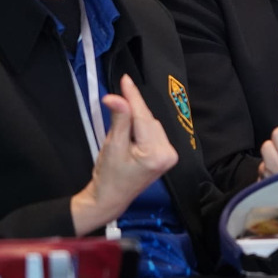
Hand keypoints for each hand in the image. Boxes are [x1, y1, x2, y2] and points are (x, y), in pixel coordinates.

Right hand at [71, 75, 178, 234]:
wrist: (110, 198)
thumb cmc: (109, 176)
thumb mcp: (113, 145)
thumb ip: (119, 119)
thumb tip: (117, 97)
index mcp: (157, 153)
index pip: (143, 117)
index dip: (133, 96)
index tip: (125, 79)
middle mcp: (168, 153)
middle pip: (148, 120)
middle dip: (132, 110)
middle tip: (115, 100)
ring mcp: (169, 155)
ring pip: (150, 124)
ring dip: (136, 120)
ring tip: (120, 129)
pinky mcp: (166, 156)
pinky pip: (152, 132)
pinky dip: (141, 128)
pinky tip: (130, 132)